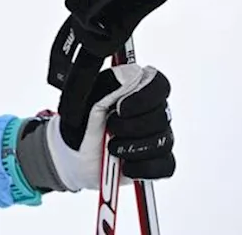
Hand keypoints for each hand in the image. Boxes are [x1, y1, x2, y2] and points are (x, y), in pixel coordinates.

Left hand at [33, 64, 174, 191]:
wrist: (76, 160)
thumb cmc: (80, 127)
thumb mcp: (85, 104)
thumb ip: (109, 87)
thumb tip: (133, 73)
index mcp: (133, 90)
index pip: (158, 84)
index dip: (144, 96)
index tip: (120, 108)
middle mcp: (150, 112)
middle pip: (162, 115)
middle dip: (132, 126)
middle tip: (111, 129)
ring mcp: (157, 137)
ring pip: (163, 141)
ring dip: (133, 148)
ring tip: (112, 148)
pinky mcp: (160, 162)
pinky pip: (165, 165)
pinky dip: (142, 168)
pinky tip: (125, 165)